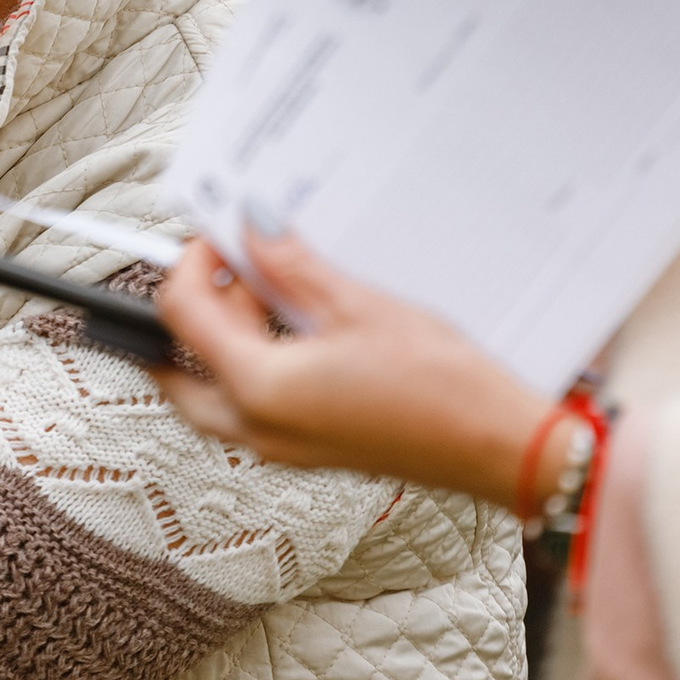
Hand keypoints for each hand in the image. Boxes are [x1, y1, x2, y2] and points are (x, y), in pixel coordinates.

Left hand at [152, 227, 560, 507]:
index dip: (191, 264)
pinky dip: (254, 360)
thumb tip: (253, 232)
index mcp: (258, 390)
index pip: (182, 315)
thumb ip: (291, 267)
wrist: (497, 447)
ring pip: (212, 385)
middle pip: (182, 359)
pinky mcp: (306, 447)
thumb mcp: (358, 307)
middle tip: (230, 264)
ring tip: (272, 287)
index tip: (218, 237)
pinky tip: (296, 325)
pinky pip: (251, 401)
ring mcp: (280, 444)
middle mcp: (258, 427)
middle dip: (199, 304)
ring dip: (226, 332)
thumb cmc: (443, 391)